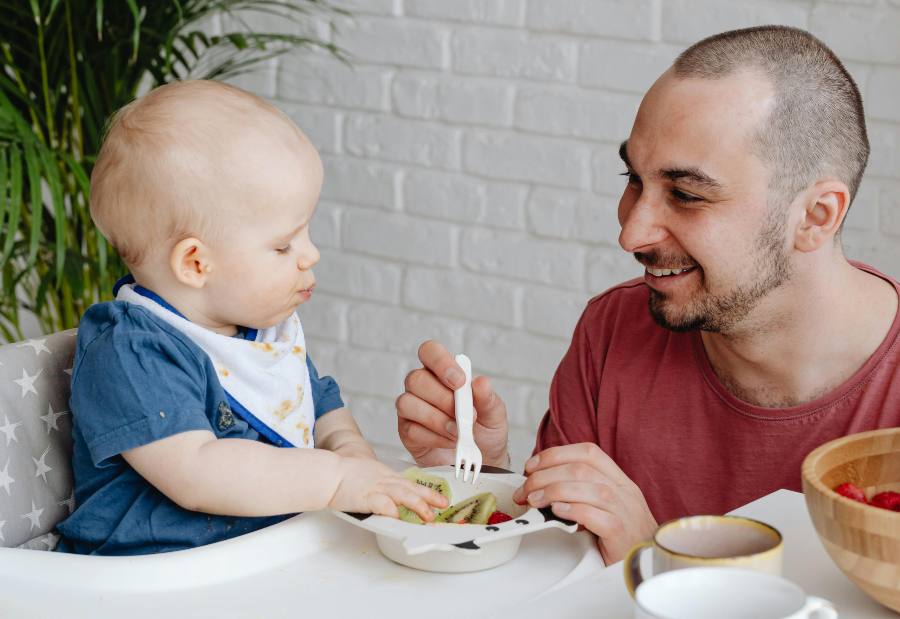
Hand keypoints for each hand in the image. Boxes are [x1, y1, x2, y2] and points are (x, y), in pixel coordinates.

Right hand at [328, 457, 447, 520]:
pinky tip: (399, 517)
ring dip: (418, 505)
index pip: (410, 483)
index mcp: (384, 475)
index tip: (440, 498)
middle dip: (429, 497)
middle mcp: (384, 480)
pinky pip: (383, 504)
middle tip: (442, 505)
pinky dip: (392, 510)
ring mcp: (376, 488)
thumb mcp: (367, 476)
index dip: (427, 491)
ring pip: (403, 494)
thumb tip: (391, 503)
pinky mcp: (366, 497)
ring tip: (428, 516)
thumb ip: (380, 487)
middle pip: (411, 488)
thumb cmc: (342, 476)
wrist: (328, 473)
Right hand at [396, 340, 509, 467]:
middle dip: (441, 398)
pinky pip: (410, 429)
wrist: (481, 462)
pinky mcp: (407, 431)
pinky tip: (449, 442)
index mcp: (443, 372)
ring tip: (457, 432)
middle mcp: (423, 387)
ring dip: (436, 419)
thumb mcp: (494, 414)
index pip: (430, 351)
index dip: (440, 362)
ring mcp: (412, 409)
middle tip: (465, 416)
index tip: (459, 382)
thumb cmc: (485, 431)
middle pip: (415, 378)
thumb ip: (488, 399)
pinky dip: (433, 437)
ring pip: (407, 403)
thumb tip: (481, 382)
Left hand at [512, 443, 656, 563]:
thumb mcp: (606, 507)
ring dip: (553, 491)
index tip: (532, 466)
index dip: (556, 454)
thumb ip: (583, 492)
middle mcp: (624, 491)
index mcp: (619, 480)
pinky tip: (556, 512)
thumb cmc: (624, 536)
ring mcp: (625, 511)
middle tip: (525, 489)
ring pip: (588, 488)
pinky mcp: (621, 533)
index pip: (588, 452)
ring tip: (534, 501)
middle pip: (581, 469)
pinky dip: (572, 510)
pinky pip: (596, 516)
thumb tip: (543, 484)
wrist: (651, 564)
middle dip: (545, 475)